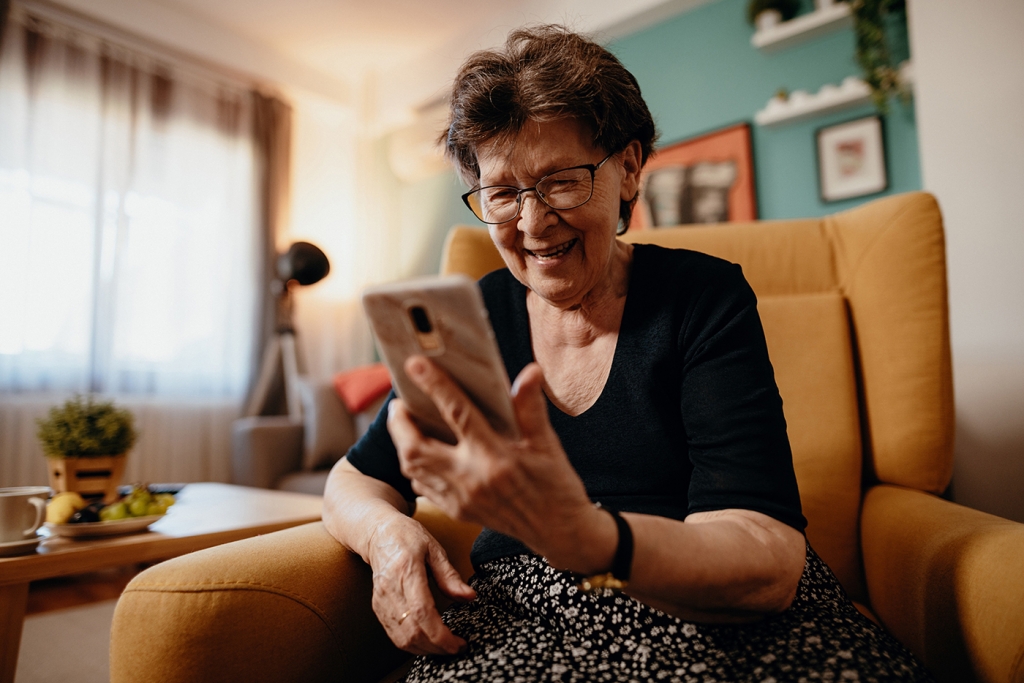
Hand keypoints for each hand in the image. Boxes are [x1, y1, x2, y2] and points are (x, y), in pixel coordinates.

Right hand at [366, 514, 475, 654]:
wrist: (378, 533)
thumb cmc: (408, 537)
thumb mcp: (434, 549)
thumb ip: (450, 576)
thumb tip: (470, 597)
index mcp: (406, 572)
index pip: (422, 613)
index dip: (441, 635)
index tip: (458, 643)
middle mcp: (390, 591)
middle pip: (412, 632)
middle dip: (437, 647)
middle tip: (457, 647)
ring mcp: (381, 602)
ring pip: (402, 639)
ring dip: (426, 650)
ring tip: (445, 646)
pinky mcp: (378, 608)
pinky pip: (395, 636)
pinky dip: (414, 645)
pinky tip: (429, 641)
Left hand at [387, 357, 607, 571]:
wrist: (557, 531)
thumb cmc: (556, 485)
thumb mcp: (548, 444)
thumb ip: (531, 408)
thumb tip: (530, 371)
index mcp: (496, 458)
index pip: (458, 414)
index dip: (435, 386)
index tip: (415, 364)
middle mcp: (472, 479)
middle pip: (416, 448)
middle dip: (400, 423)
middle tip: (399, 403)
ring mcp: (460, 498)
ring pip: (413, 468)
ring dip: (402, 444)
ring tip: (404, 423)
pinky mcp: (457, 510)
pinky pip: (422, 486)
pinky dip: (414, 466)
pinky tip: (419, 452)